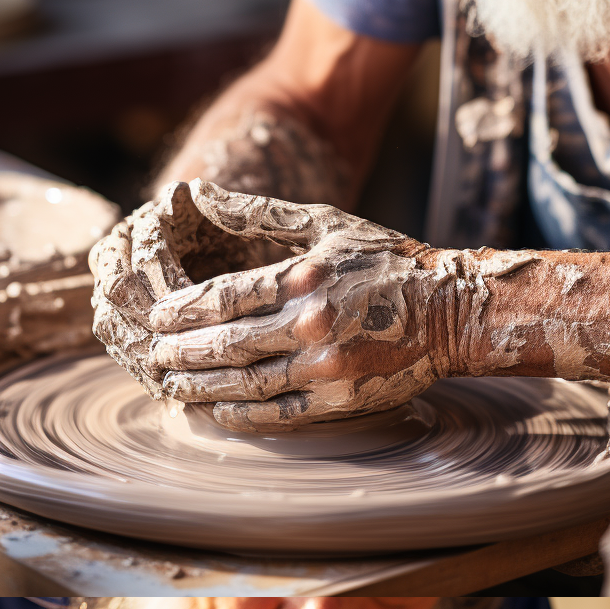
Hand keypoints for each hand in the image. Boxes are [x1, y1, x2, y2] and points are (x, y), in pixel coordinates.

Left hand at [100, 179, 481, 433]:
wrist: (455, 312)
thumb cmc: (388, 262)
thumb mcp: (328, 223)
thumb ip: (261, 213)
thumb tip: (200, 194)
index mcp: (304, 278)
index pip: (222, 298)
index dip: (182, 312)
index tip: (157, 318)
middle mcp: (311, 324)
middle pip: (224, 345)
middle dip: (180, 353)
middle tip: (153, 355)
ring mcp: (325, 368)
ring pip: (242, 385)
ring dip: (199, 387)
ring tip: (172, 383)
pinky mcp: (338, 401)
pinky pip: (273, 415)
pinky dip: (236, 414)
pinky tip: (212, 409)